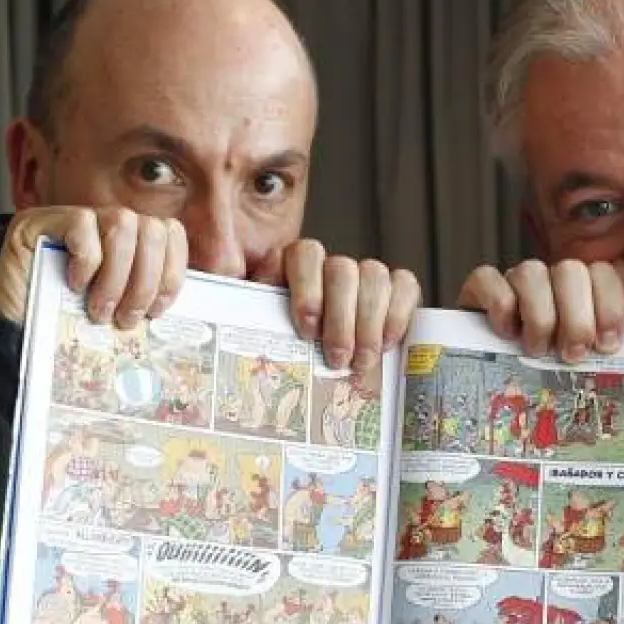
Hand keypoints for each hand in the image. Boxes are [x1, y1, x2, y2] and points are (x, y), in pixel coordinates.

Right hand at [0, 206, 186, 326]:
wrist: (10, 342)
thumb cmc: (64, 331)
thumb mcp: (117, 312)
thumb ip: (144, 296)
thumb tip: (179, 304)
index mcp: (127, 243)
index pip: (170, 233)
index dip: (172, 270)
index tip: (158, 308)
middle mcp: (102, 224)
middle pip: (152, 228)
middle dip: (146, 280)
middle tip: (127, 318)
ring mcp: (70, 219)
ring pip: (122, 222)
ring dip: (118, 274)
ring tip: (100, 309)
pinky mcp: (38, 221)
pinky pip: (82, 223)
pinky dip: (86, 260)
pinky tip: (74, 285)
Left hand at [256, 239, 420, 372]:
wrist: (324, 369)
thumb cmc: (288, 351)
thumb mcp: (262, 332)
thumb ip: (249, 318)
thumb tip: (218, 298)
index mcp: (293, 266)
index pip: (305, 255)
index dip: (308, 289)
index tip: (307, 330)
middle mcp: (330, 265)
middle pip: (342, 270)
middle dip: (341, 318)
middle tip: (338, 359)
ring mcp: (364, 274)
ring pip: (374, 275)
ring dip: (369, 322)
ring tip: (362, 361)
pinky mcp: (395, 288)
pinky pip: (404, 284)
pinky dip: (398, 313)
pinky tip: (388, 343)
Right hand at [457, 259, 623, 361]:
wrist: (502, 387)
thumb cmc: (560, 371)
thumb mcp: (600, 353)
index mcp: (587, 289)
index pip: (605, 272)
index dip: (610, 306)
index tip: (608, 344)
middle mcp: (553, 280)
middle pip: (571, 270)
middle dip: (577, 317)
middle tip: (573, 353)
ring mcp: (516, 282)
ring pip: (531, 271)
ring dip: (540, 316)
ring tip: (539, 350)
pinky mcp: (479, 290)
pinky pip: (487, 278)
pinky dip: (499, 305)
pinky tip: (506, 332)